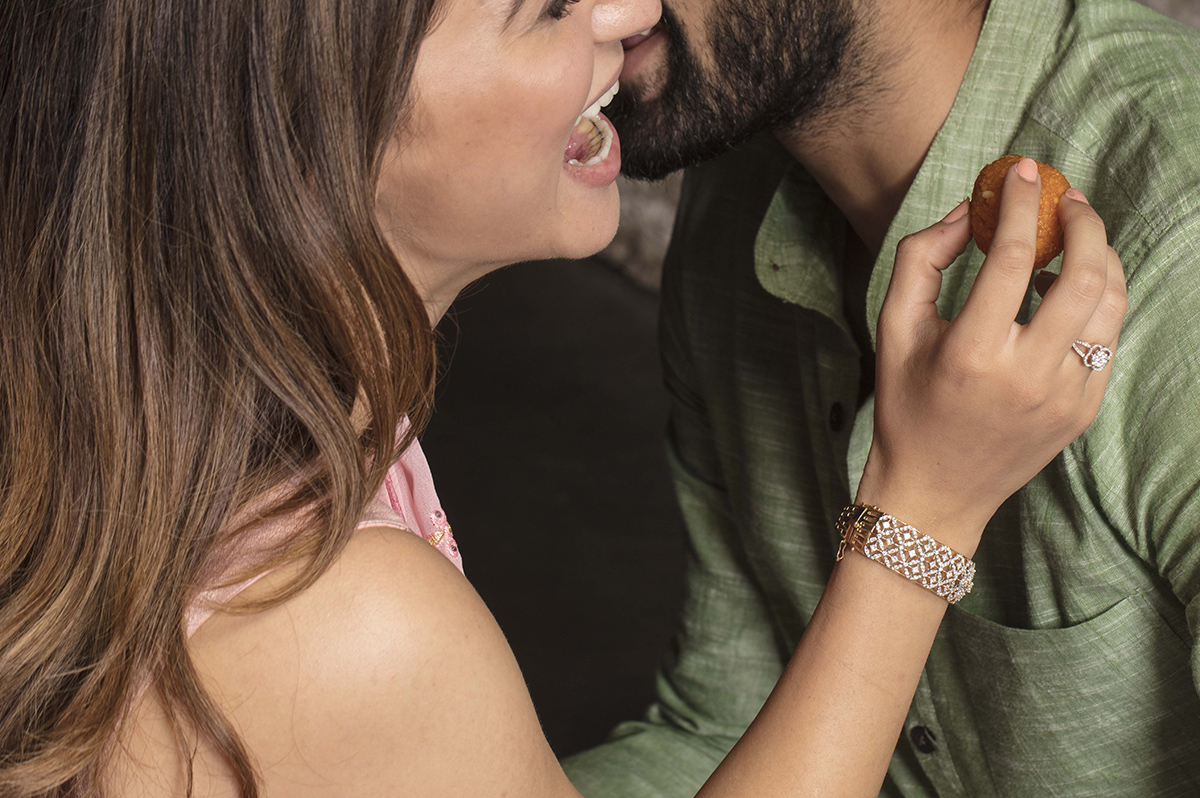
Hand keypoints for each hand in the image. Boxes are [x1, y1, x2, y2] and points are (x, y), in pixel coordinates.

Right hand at [856, 158, 1126, 554]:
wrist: (934, 491)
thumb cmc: (906, 405)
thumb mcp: (893, 328)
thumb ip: (922, 259)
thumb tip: (970, 212)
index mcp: (971, 354)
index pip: (1014, 259)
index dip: (1021, 204)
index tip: (1022, 171)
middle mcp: (1026, 377)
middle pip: (1084, 276)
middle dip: (1083, 223)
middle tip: (1067, 198)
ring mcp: (1064, 398)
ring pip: (1109, 305)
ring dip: (1099, 258)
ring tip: (1074, 239)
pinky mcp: (1084, 412)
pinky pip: (1108, 339)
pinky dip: (1097, 302)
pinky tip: (1067, 291)